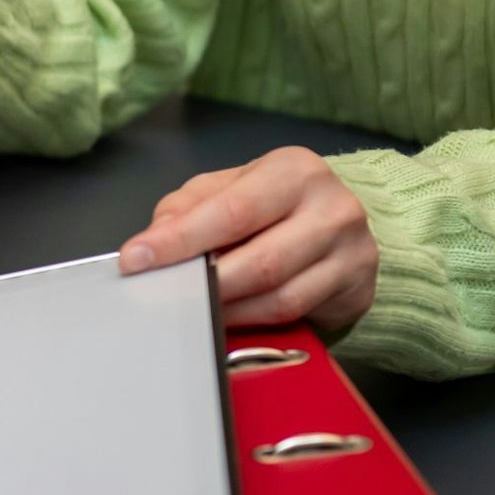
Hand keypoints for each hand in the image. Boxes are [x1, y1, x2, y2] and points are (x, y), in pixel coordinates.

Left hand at [117, 148, 377, 330]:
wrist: (341, 224)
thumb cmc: (275, 205)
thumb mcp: (229, 189)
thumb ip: (188, 208)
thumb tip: (154, 239)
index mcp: (295, 171)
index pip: (232, 211)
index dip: (180, 240)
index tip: (136, 259)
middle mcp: (333, 208)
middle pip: (260, 261)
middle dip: (203, 284)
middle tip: (162, 295)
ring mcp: (352, 253)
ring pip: (278, 297)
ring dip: (226, 310)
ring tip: (190, 310)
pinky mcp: (358, 291)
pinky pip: (295, 318)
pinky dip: (252, 323)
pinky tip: (226, 320)